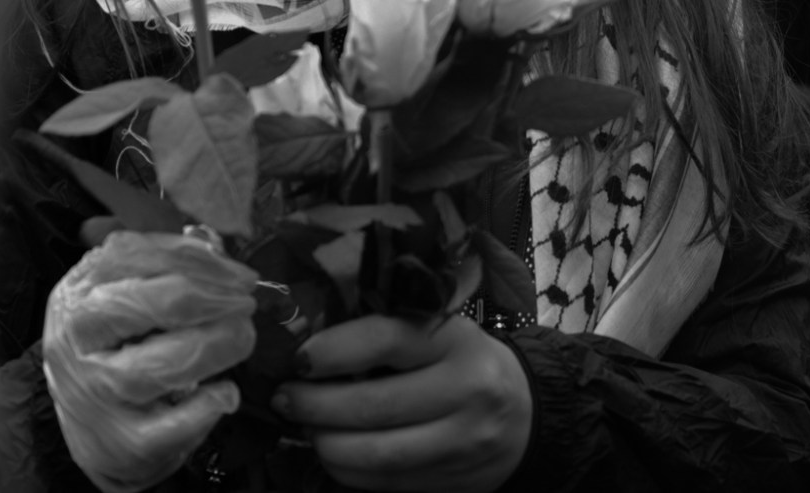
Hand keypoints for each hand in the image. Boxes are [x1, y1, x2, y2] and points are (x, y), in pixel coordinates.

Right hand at [45, 231, 257, 492]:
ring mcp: (97, 395)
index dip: (199, 261)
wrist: (93, 431)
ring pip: (160, 366)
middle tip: (247, 305)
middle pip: (150, 306)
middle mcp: (77, 342)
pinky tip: (227, 392)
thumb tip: (211, 242)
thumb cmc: (113, 349)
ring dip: (216, 345)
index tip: (241, 275)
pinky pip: (172, 425)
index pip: (135, 257)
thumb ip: (165, 265)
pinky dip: (207, 405)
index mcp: (77, 294)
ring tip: (242, 337)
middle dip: (213, 299)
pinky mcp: (121, 443)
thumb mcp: (121, 298)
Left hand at [275, 314, 531, 492]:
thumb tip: (307, 349)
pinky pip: (386, 483)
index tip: (297, 359)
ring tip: (303, 427)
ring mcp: (463, 442)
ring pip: (377, 454)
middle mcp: (467, 390)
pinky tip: (332, 451)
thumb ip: (385, 335)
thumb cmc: (462, 362)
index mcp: (457, 339)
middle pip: (374, 406)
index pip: (385, 340)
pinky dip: (347, 470)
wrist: (525, 414)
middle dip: (315, 405)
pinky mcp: (454, 481)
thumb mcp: (437, 332)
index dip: (333, 350)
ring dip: (326, 443)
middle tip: (284, 398)